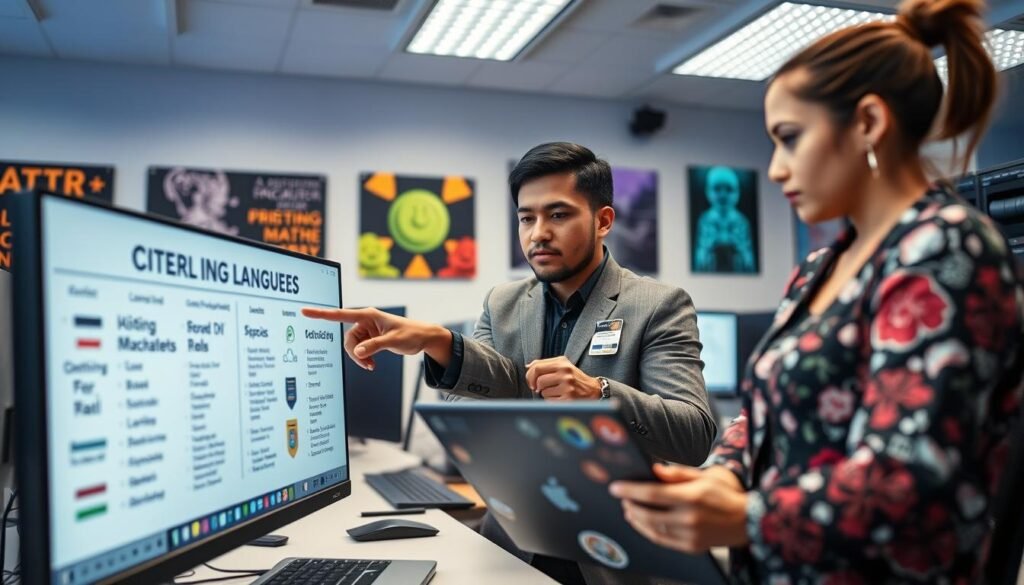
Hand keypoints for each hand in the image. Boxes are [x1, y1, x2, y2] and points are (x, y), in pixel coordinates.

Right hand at [301, 307, 451, 370]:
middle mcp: (365, 321)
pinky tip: (372, 364)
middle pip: (348, 339)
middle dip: (355, 354)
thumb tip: (358, 353)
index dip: (321, 314)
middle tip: (367, 364)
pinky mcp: (370, 339)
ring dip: (360, 358)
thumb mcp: (393, 341)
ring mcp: (367, 330)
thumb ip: (374, 346)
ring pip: (353, 347)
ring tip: (371, 366)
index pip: (340, 314)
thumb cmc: (411, 334)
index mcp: (369, 315)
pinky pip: (360, 350)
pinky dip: (364, 358)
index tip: (305, 311)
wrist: (424, 337)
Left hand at [524, 356, 600, 399]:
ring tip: (556, 392)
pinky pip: (549, 401)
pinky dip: (551, 401)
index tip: (531, 381)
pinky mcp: (568, 399)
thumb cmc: (575, 378)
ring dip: (546, 394)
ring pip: (543, 392)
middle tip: (540, 388)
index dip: (529, 376)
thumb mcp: (563, 365)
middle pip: (539, 381)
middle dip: (537, 387)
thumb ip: (545, 364)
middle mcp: (565, 373)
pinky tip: (560, 398)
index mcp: (562, 363)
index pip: (537, 367)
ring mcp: (567, 386)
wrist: (593, 390)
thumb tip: (528, 366)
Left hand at [609, 464, 748, 553]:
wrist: (749, 520)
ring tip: (629, 510)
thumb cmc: (726, 495)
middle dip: (630, 505)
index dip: (630, 490)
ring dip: (636, 519)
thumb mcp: (704, 476)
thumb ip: (677, 473)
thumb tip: (654, 469)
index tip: (615, 487)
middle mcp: (689, 518)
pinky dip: (648, 531)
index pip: (652, 494)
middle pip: (648, 514)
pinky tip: (643, 523)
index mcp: (691, 497)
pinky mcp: (692, 547)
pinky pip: (663, 541)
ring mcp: (690, 536)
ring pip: (653, 529)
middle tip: (622, 498)